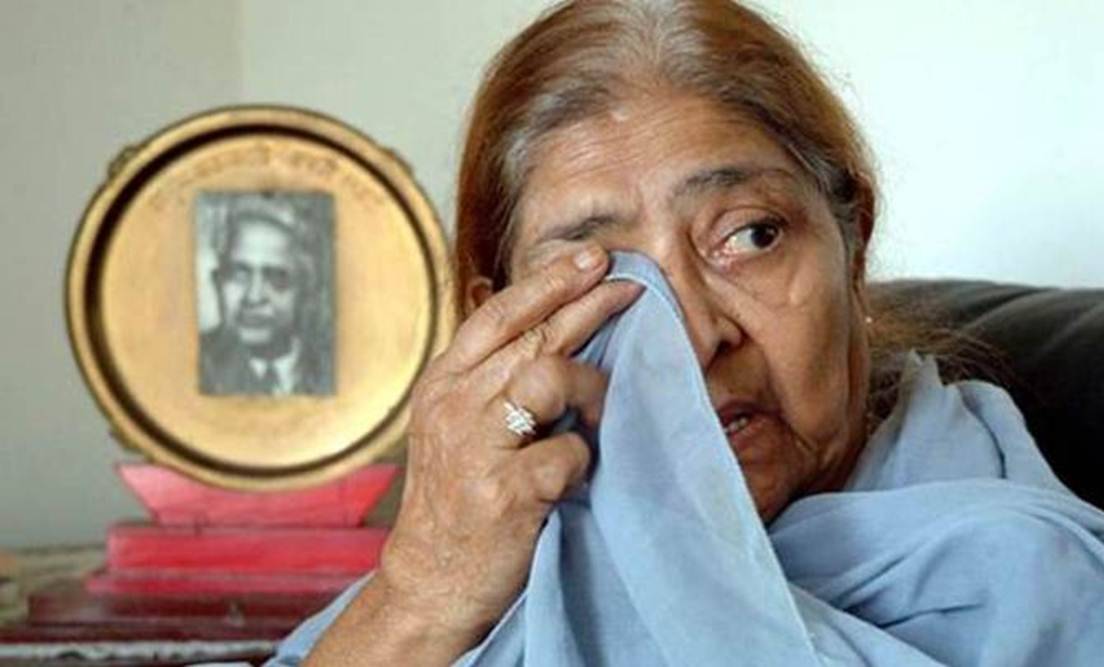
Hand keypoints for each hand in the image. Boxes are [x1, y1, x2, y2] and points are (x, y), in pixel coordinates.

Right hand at [379, 245, 641, 647]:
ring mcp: (475, 448)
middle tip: (631, 286)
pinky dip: (582, 461)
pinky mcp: (503, 491)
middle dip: (588, 304)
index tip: (591, 259)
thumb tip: (552, 330)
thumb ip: (490, 382)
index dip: (547, 282)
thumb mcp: (455, 429)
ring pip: (550, 378)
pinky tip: (571, 478)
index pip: (496, 316)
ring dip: (590, 389)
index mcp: (441, 385)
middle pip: (532, 336)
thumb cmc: (458, 500)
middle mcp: (453, 407)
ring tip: (600, 409)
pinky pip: (568, 452)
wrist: (433, 582)